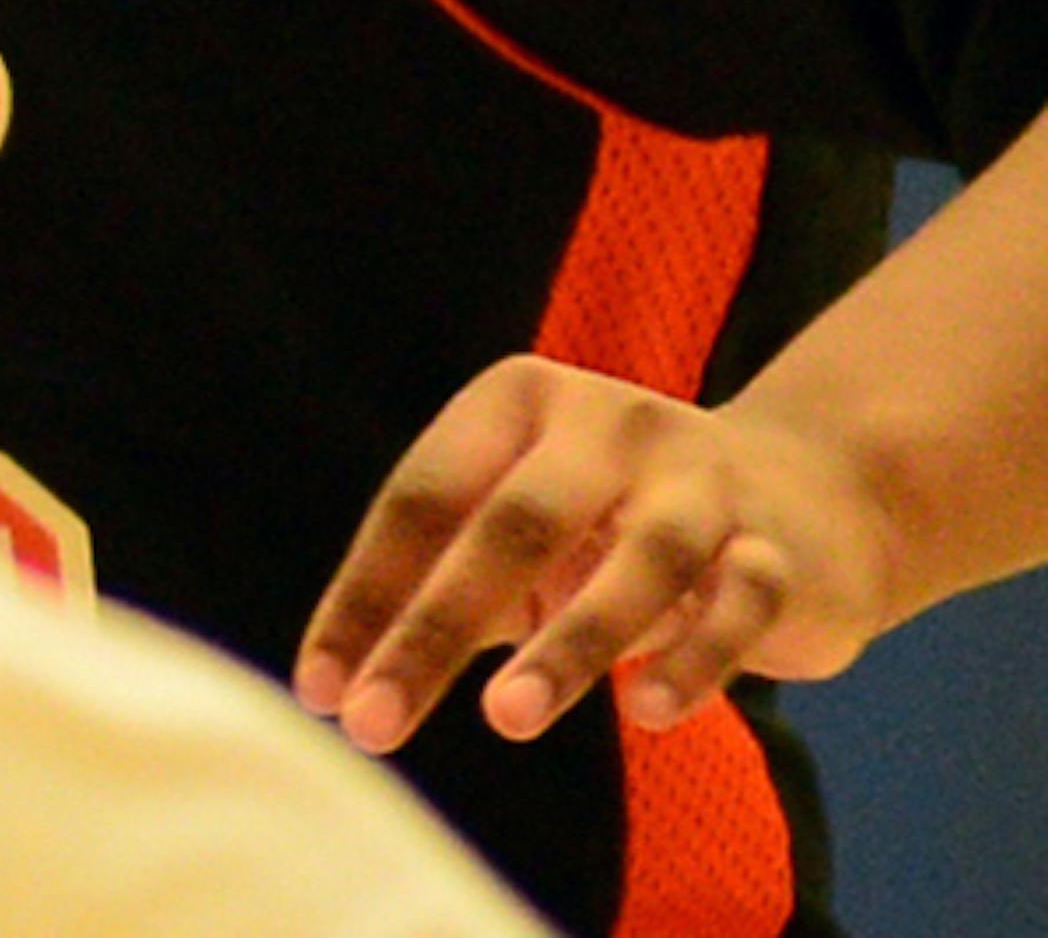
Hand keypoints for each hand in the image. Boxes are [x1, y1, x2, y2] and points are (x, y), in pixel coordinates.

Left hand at [293, 356, 895, 753]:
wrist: (805, 497)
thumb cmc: (616, 526)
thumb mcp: (522, 533)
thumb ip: (443, 587)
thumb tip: (338, 689)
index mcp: (523, 402)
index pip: (425, 494)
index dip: (367, 595)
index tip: (321, 694)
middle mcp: (610, 421)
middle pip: (513, 522)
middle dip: (435, 626)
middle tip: (372, 725)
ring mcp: (702, 480)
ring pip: (640, 558)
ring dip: (570, 642)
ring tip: (505, 719)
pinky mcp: (780, 547)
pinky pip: (740, 601)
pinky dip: (695, 658)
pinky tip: (647, 711)